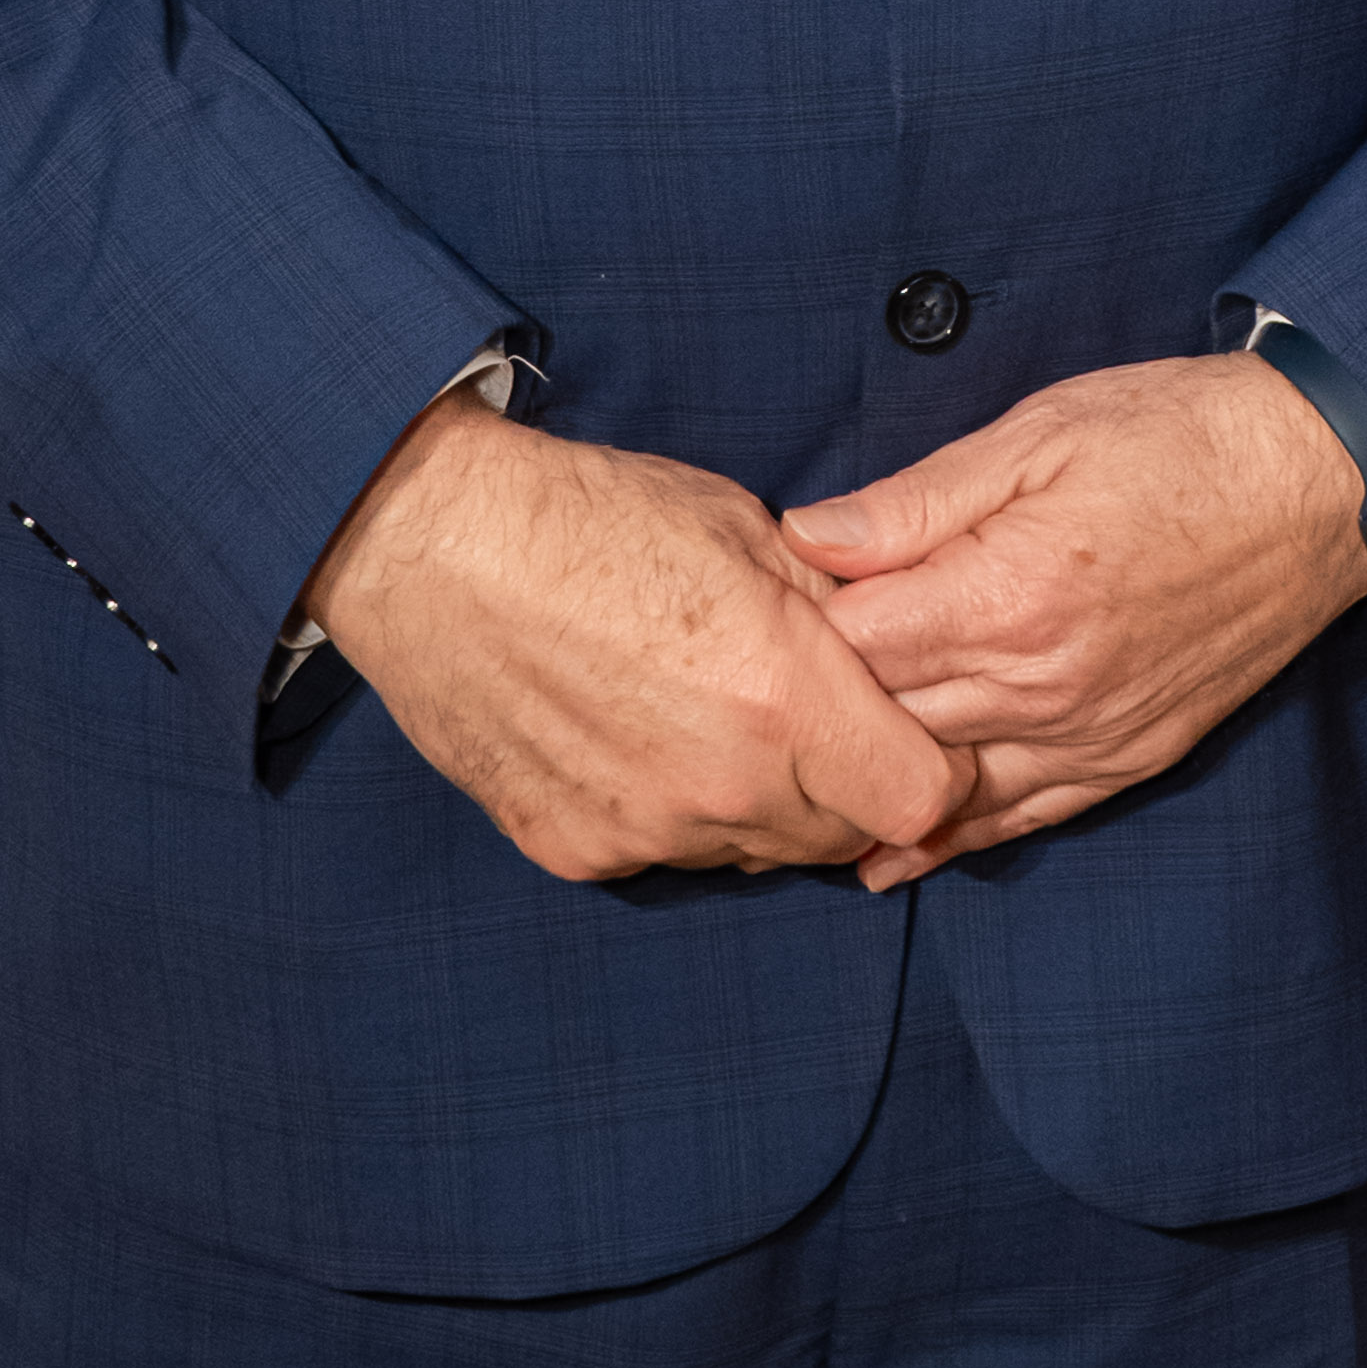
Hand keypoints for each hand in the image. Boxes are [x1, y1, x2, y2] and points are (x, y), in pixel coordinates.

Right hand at [305, 396, 973, 888]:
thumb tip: (903, 648)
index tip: (918, 731)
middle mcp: (721, 783)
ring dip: (760, 802)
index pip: (922, 798)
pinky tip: (637, 733)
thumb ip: (836, 608)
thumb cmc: (591, 516)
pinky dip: (672, 808)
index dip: (934, 767)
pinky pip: (664, 851)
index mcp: (782, 695)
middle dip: (850, 785)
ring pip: (752, 851)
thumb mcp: (745, 528)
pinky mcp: (576, 850)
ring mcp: (644, 829)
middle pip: (842, 834)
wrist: (432, 545)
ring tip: (712, 712)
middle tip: (816, 714)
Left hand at [778, 355, 1366, 891]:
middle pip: (889, 723)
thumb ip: (916, 501)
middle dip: (815, 716)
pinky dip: (955, 838)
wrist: (1317, 481)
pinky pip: (1027, 815)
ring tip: (785, 799)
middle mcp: (1047, 682)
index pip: (856, 646)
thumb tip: (808, 538)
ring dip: (869, 791)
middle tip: (748, 706)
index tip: (754, 615)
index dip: (794, 632)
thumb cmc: (1176, 434)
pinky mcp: (1133, 754)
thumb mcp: (1036, 433)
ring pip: (947, 786)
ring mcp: (1093, 731)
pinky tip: (894, 855)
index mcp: (1010, 593)